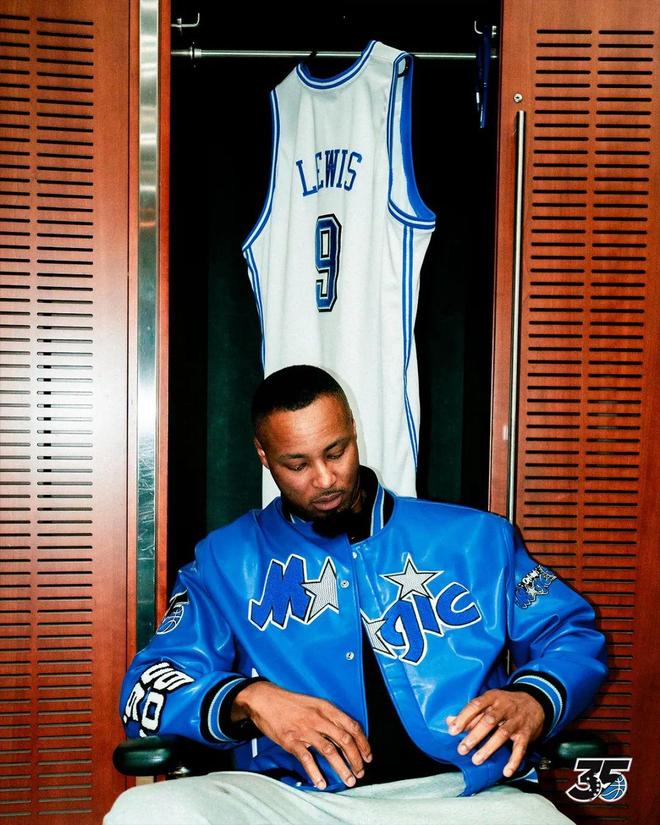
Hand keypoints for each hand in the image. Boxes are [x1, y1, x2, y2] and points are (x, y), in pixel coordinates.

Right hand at [232, 681, 371, 789]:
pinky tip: (321, 782)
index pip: (351, 725)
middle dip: (356, 759)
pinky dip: (316, 773)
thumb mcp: (314, 703)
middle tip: (360, 771)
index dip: (363, 742)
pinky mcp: (291, 741)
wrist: (265, 699)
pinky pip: (307, 759)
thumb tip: (345, 734)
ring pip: (330, 752)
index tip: (367, 755)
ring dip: (342, 768)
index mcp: (325, 707)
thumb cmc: (290, 702)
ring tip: (348, 779)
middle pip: (344, 740)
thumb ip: (329, 717)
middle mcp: (318, 718)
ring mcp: (304, 730)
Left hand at [446, 689, 543, 777]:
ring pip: (502, 734)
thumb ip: (470, 713)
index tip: (453, 730)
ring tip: (476, 760)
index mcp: (493, 697)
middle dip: (474, 736)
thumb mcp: (489, 701)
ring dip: (488, 748)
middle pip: (489, 721)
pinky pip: (520, 748)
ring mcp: (516, 721)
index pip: (476, 705)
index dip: (463, 717)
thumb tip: (449, 721)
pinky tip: (506, 771)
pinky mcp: (526, 734)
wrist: (534, 702)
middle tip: (462, 749)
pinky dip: (513, 760)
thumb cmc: (504, 704)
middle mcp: (505, 707)